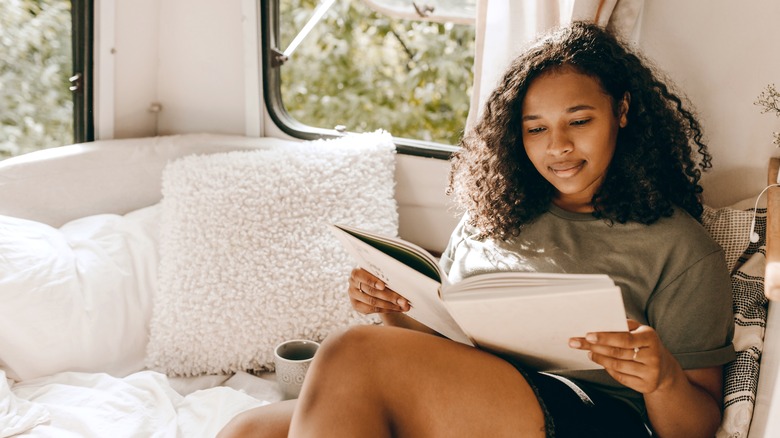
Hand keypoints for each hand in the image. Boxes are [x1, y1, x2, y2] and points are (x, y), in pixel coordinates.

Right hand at [348, 268, 411, 314]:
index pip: (360, 276)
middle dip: (389, 296)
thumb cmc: (377, 275)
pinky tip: (397, 309)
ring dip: (390, 305)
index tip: (383, 286)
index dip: (372, 281)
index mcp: (356, 273)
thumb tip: (402, 280)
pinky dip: (387, 309)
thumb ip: (384, 276)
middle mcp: (352, 284)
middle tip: (403, 300)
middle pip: (370, 291)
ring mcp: (353, 296)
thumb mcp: (378, 273)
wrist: (371, 284)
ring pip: (372, 302)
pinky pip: (372, 310)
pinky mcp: (357, 306)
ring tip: (404, 306)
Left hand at [568, 319, 682, 393]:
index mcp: (650, 337)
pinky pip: (621, 377)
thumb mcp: (639, 331)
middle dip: (594, 347)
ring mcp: (651, 372)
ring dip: (599, 358)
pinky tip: (601, 362)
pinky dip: (608, 369)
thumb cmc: (645, 344)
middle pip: (617, 352)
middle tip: (576, 342)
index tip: (588, 335)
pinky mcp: (647, 385)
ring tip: (589, 351)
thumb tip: (602, 321)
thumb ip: (624, 325)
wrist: (664, 368)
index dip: (605, 337)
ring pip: (616, 366)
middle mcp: (653, 356)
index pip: (624, 338)